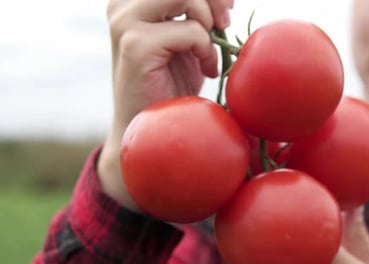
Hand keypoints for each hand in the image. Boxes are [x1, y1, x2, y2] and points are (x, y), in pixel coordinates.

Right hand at [98, 0, 233, 210]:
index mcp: (130, 1)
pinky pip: (190, 31)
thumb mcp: (185, 40)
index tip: (228, 3)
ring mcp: (125, 23)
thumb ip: (194, 12)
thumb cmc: (172, 84)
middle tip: (225, 22)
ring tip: (210, 47)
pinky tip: (206, 70)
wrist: (150, 129)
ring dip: (208, 22)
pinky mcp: (135, 45)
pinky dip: (206, 50)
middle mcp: (122, 5)